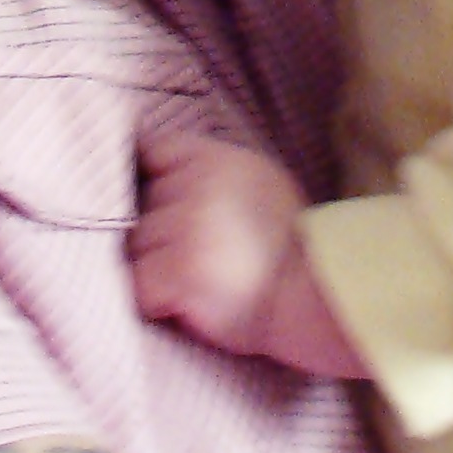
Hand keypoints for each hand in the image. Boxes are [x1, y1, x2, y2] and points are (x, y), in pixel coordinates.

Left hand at [129, 129, 364, 378]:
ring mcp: (187, 227)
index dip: (147, 176)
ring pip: (135, 245)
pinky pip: (139, 285)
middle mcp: (197, 185)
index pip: (151, 149)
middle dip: (155, 231)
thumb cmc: (287, 247)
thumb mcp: (259, 181)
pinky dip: (154, 299)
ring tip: (193, 280)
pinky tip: (184, 304)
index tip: (153, 198)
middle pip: (139, 203)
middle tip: (195, 253)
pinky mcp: (181, 272)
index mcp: (215, 159)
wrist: (317, 299)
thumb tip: (161, 167)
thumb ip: (210, 171)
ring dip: (153, 267)